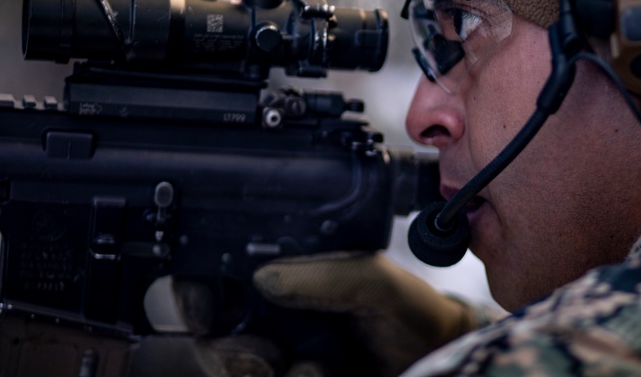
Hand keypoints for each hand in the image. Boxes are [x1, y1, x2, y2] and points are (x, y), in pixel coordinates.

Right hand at [175, 252, 481, 376]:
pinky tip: (321, 373)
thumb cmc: (411, 315)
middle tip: (257, 350)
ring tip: (296, 364)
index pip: (221, 280)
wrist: (441, 364)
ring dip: (253, 367)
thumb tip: (266, 276)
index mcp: (288, 279)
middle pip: (213, 334)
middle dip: (223, 345)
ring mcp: (284, 357)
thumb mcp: (376, 282)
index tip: (201, 305)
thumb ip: (330, 273)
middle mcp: (277, 319)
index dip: (198, 291)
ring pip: (234, 368)